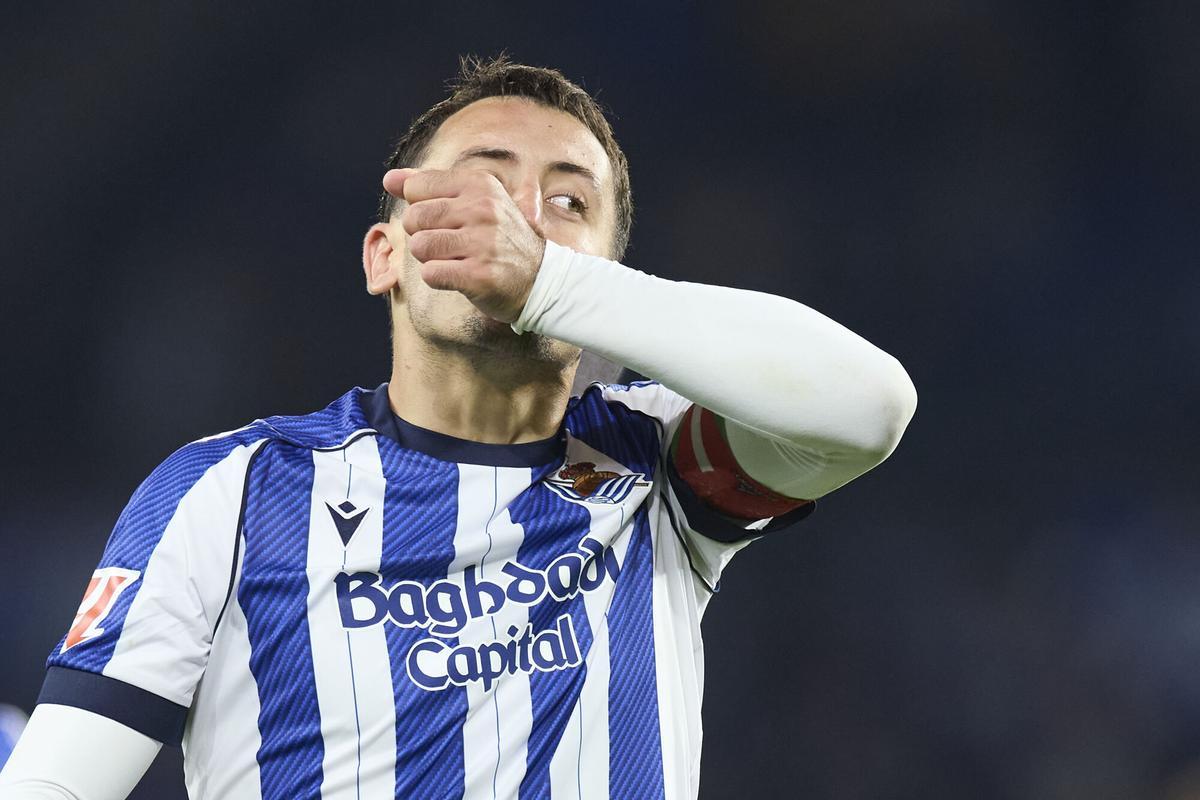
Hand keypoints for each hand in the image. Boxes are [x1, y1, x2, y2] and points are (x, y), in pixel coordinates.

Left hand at [382, 168, 546, 323]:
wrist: (539, 279)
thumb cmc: (497, 238)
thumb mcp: (471, 202)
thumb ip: (427, 186)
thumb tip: (388, 179)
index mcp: (480, 184)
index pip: (416, 188)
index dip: (422, 208)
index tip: (449, 220)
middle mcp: (483, 209)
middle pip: (413, 218)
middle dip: (423, 235)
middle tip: (452, 244)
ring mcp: (483, 243)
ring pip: (419, 246)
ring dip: (430, 258)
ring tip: (456, 260)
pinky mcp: (479, 275)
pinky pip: (430, 274)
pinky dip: (438, 278)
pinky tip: (460, 276)